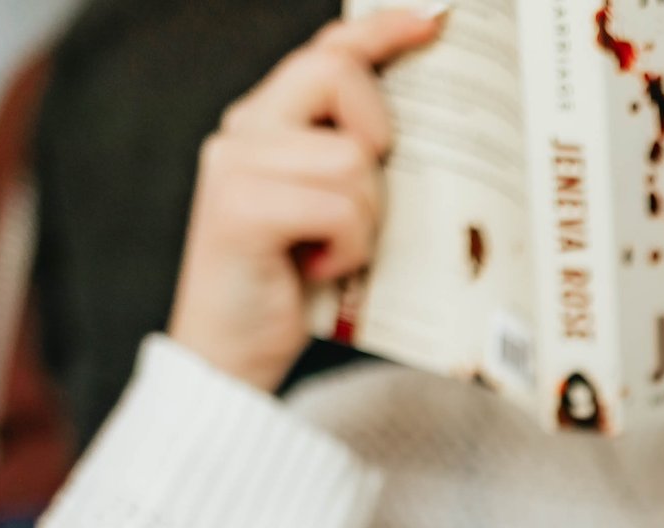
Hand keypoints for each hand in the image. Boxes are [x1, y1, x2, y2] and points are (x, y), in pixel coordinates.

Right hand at [166, 8, 447, 393]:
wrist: (231, 358)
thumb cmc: (292, 289)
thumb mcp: (334, 213)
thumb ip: (354, 160)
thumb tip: (423, 124)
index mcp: (266, 122)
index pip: (327, 51)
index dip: (380, 30)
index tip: (432, 20)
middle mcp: (244, 130)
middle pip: (337, 75)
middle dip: (377, 134)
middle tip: (364, 196)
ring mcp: (236, 164)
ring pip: (352, 158)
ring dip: (365, 219)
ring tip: (331, 254)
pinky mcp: (240, 207)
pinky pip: (339, 205)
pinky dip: (347, 247)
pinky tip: (316, 271)